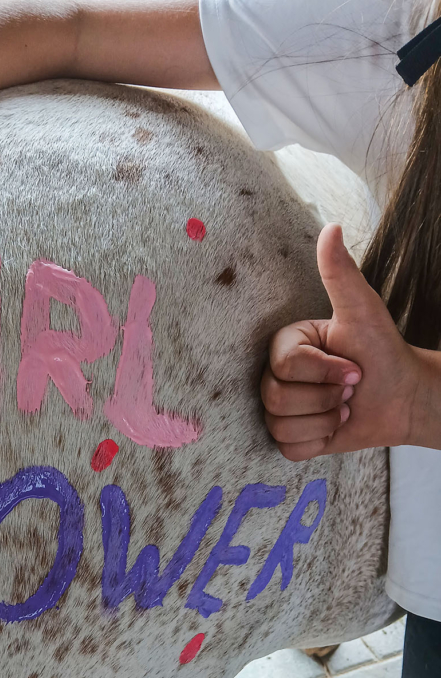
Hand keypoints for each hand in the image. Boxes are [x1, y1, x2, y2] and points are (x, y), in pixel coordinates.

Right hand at [261, 223, 422, 459]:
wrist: (403, 398)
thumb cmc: (383, 352)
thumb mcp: (362, 311)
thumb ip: (340, 273)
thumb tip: (330, 228)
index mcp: (286, 345)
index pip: (283, 365)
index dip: (322, 371)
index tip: (352, 367)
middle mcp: (276, 375)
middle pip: (275, 397)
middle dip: (325, 397)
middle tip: (349, 388)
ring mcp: (280, 408)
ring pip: (280, 424)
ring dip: (324, 419)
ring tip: (343, 406)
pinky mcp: (290, 437)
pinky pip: (287, 448)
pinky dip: (317, 441)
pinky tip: (333, 427)